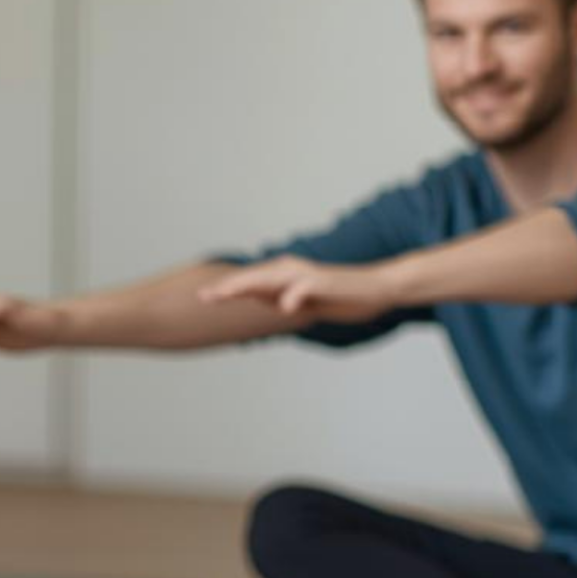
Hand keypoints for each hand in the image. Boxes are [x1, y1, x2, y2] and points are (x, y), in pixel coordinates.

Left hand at [197, 257, 401, 323]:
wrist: (375, 289)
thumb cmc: (336, 295)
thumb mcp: (300, 302)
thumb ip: (276, 298)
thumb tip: (253, 299)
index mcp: (283, 274)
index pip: (247, 283)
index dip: (224, 290)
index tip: (201, 298)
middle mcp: (290, 269)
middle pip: (251, 278)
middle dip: (226, 287)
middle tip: (203, 297)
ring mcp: (305, 274)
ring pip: (270, 279)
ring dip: (246, 286)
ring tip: (225, 295)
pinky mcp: (323, 281)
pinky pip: (303, 289)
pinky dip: (292, 296)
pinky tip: (283, 308)